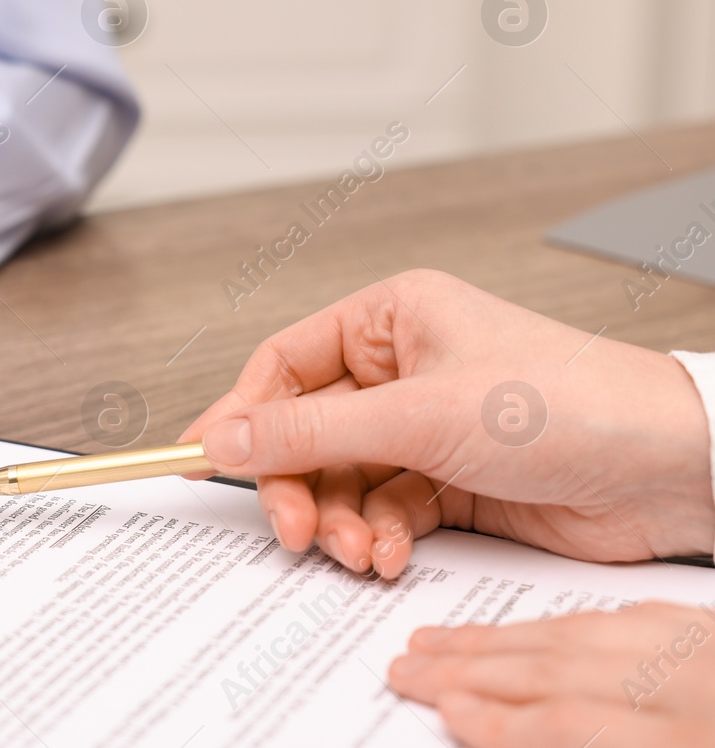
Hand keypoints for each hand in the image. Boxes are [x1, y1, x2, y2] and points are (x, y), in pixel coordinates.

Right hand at [180, 269, 714, 576]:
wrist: (666, 467)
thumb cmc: (568, 402)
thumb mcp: (418, 415)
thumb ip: (309, 432)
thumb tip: (223, 438)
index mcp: (392, 319)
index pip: (285, 364)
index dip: (240, 413)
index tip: (204, 459)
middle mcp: (404, 369)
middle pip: (306, 431)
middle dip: (296, 485)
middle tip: (291, 528)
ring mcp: (426, 427)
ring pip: (342, 479)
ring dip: (340, 521)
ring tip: (356, 549)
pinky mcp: (450, 480)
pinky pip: (382, 510)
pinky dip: (378, 537)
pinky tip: (392, 552)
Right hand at [389, 603, 714, 746]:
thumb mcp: (666, 746)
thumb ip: (577, 727)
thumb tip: (499, 723)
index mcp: (686, 736)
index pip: (568, 722)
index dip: (501, 722)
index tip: (448, 712)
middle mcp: (697, 685)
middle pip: (560, 666)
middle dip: (474, 669)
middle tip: (410, 668)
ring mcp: (706, 649)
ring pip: (586, 633)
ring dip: (508, 639)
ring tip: (448, 642)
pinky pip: (639, 616)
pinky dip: (582, 621)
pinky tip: (553, 627)